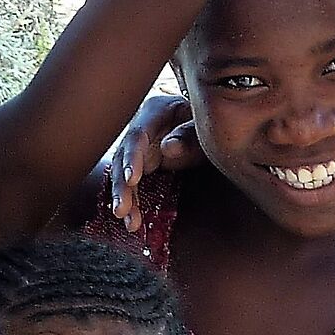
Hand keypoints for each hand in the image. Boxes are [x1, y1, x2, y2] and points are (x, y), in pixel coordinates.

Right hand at [109, 92, 203, 233]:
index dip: (132, 157)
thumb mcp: (204, 126)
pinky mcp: (142, 165)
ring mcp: (139, 149)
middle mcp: (141, 130)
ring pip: (123, 174)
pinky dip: (133, 203)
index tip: (132, 179)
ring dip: (125, 199)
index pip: (137, 135)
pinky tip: (133, 222)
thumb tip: (168, 148)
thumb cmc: (209, 121)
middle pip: (123, 157)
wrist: (212, 123)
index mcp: (155, 112)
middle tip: (123, 209)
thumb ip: (189, 136)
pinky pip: (132, 185)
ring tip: (130, 223)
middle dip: (122, 186)